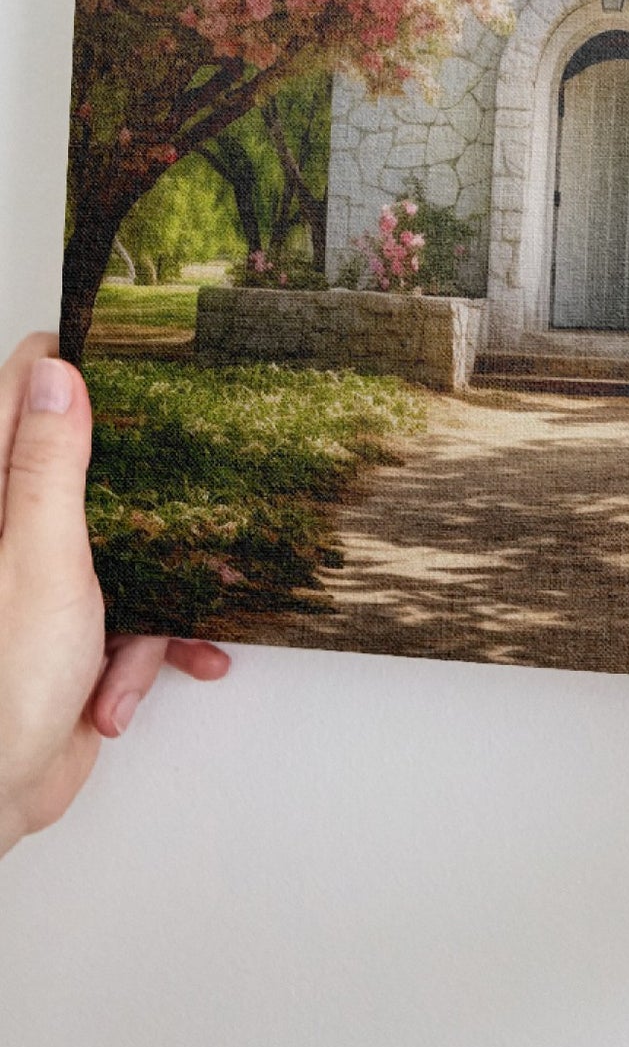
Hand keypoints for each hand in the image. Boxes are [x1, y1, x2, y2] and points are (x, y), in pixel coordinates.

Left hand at [0, 333, 228, 856]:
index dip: (75, 369)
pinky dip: (146, 649)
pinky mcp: (71, 630)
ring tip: (159, 632)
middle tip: (192, 486)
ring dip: (155, 595)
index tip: (137, 358)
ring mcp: (41, 581)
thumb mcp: (40, 561)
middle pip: (91, 470)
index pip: (22, 395)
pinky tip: (133, 684)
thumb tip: (58, 376)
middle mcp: (10, 532)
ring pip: (127, 546)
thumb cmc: (0, 688)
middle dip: (150, 495)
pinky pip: (134, 613)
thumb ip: (50, 467)